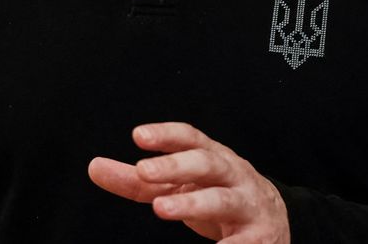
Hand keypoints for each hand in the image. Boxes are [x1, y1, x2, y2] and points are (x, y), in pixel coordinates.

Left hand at [88, 122, 289, 242]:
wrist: (273, 220)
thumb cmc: (216, 194)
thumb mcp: (181, 184)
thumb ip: (138, 180)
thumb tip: (94, 167)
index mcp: (213, 157)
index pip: (191, 137)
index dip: (167, 134)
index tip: (138, 136)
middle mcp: (233, 174)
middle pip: (207, 163)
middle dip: (176, 165)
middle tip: (143, 172)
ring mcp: (249, 204)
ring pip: (223, 199)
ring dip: (193, 203)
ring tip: (161, 208)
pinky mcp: (261, 237)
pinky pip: (243, 242)